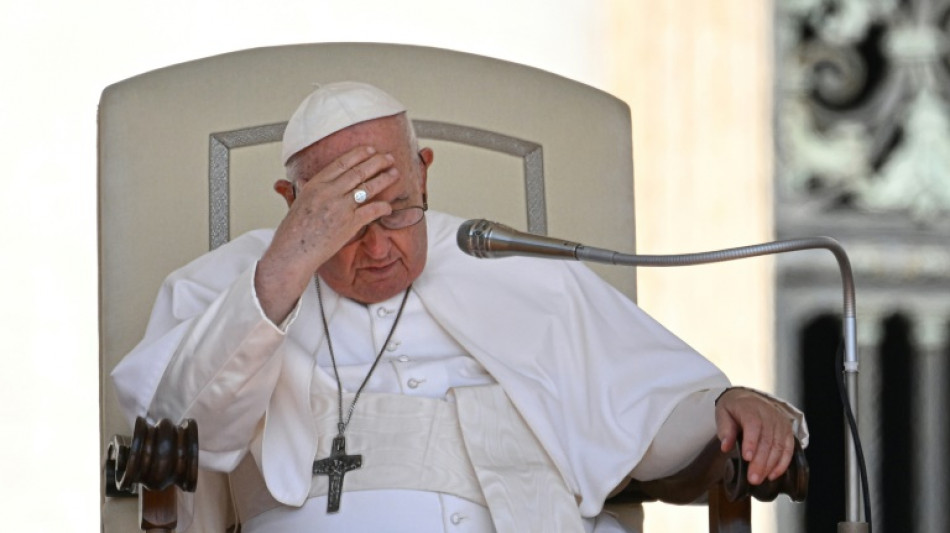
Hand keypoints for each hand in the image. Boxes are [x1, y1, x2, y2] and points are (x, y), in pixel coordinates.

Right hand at [255, 146, 400, 321]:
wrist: (292, 252)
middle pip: (358, 171)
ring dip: (384, 179)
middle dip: (377, 162)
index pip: (342, 163)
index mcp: (315, 184)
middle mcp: (329, 192)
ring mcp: (340, 207)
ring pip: (368, 187)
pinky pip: (372, 210)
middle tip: (389, 158)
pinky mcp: (349, 224)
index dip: (359, 154)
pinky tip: (389, 206)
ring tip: (394, 173)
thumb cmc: (292, 232)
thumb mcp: (296, 202)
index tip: (370, 150)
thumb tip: (303, 181)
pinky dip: (383, 207)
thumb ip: (304, 189)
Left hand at [715, 388, 795, 485]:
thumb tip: (725, 447)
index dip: (751, 442)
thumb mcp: (723, 414)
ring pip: (779, 446)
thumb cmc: (734, 409)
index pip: (753, 425)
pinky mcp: (788, 431)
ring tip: (760, 479)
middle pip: (767, 439)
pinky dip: (782, 463)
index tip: (747, 458)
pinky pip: (789, 448)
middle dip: (760, 461)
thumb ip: (725, 430)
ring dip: (771, 465)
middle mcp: (769, 414)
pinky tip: (773, 475)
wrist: (749, 398)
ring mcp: (780, 422)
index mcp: (750, 408)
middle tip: (753, 478)